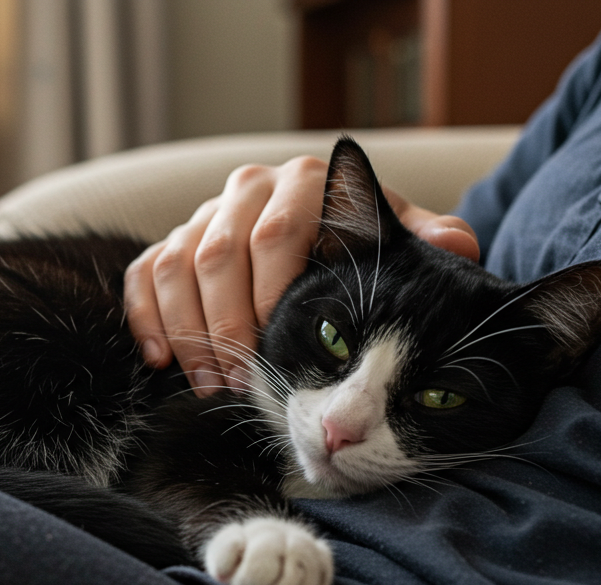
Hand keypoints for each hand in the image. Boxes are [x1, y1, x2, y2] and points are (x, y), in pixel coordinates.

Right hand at [124, 155, 479, 395]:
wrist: (319, 247)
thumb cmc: (363, 257)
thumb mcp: (398, 250)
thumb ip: (428, 243)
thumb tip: (458, 246)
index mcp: (304, 183)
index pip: (275, 231)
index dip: (269, 291)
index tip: (274, 344)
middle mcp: (249, 189)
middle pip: (217, 252)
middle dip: (225, 325)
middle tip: (240, 382)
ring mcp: (204, 215)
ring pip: (174, 265)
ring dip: (188, 331)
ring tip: (210, 385)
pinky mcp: (172, 244)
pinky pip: (143, 276)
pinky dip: (147, 319)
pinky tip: (163, 363)